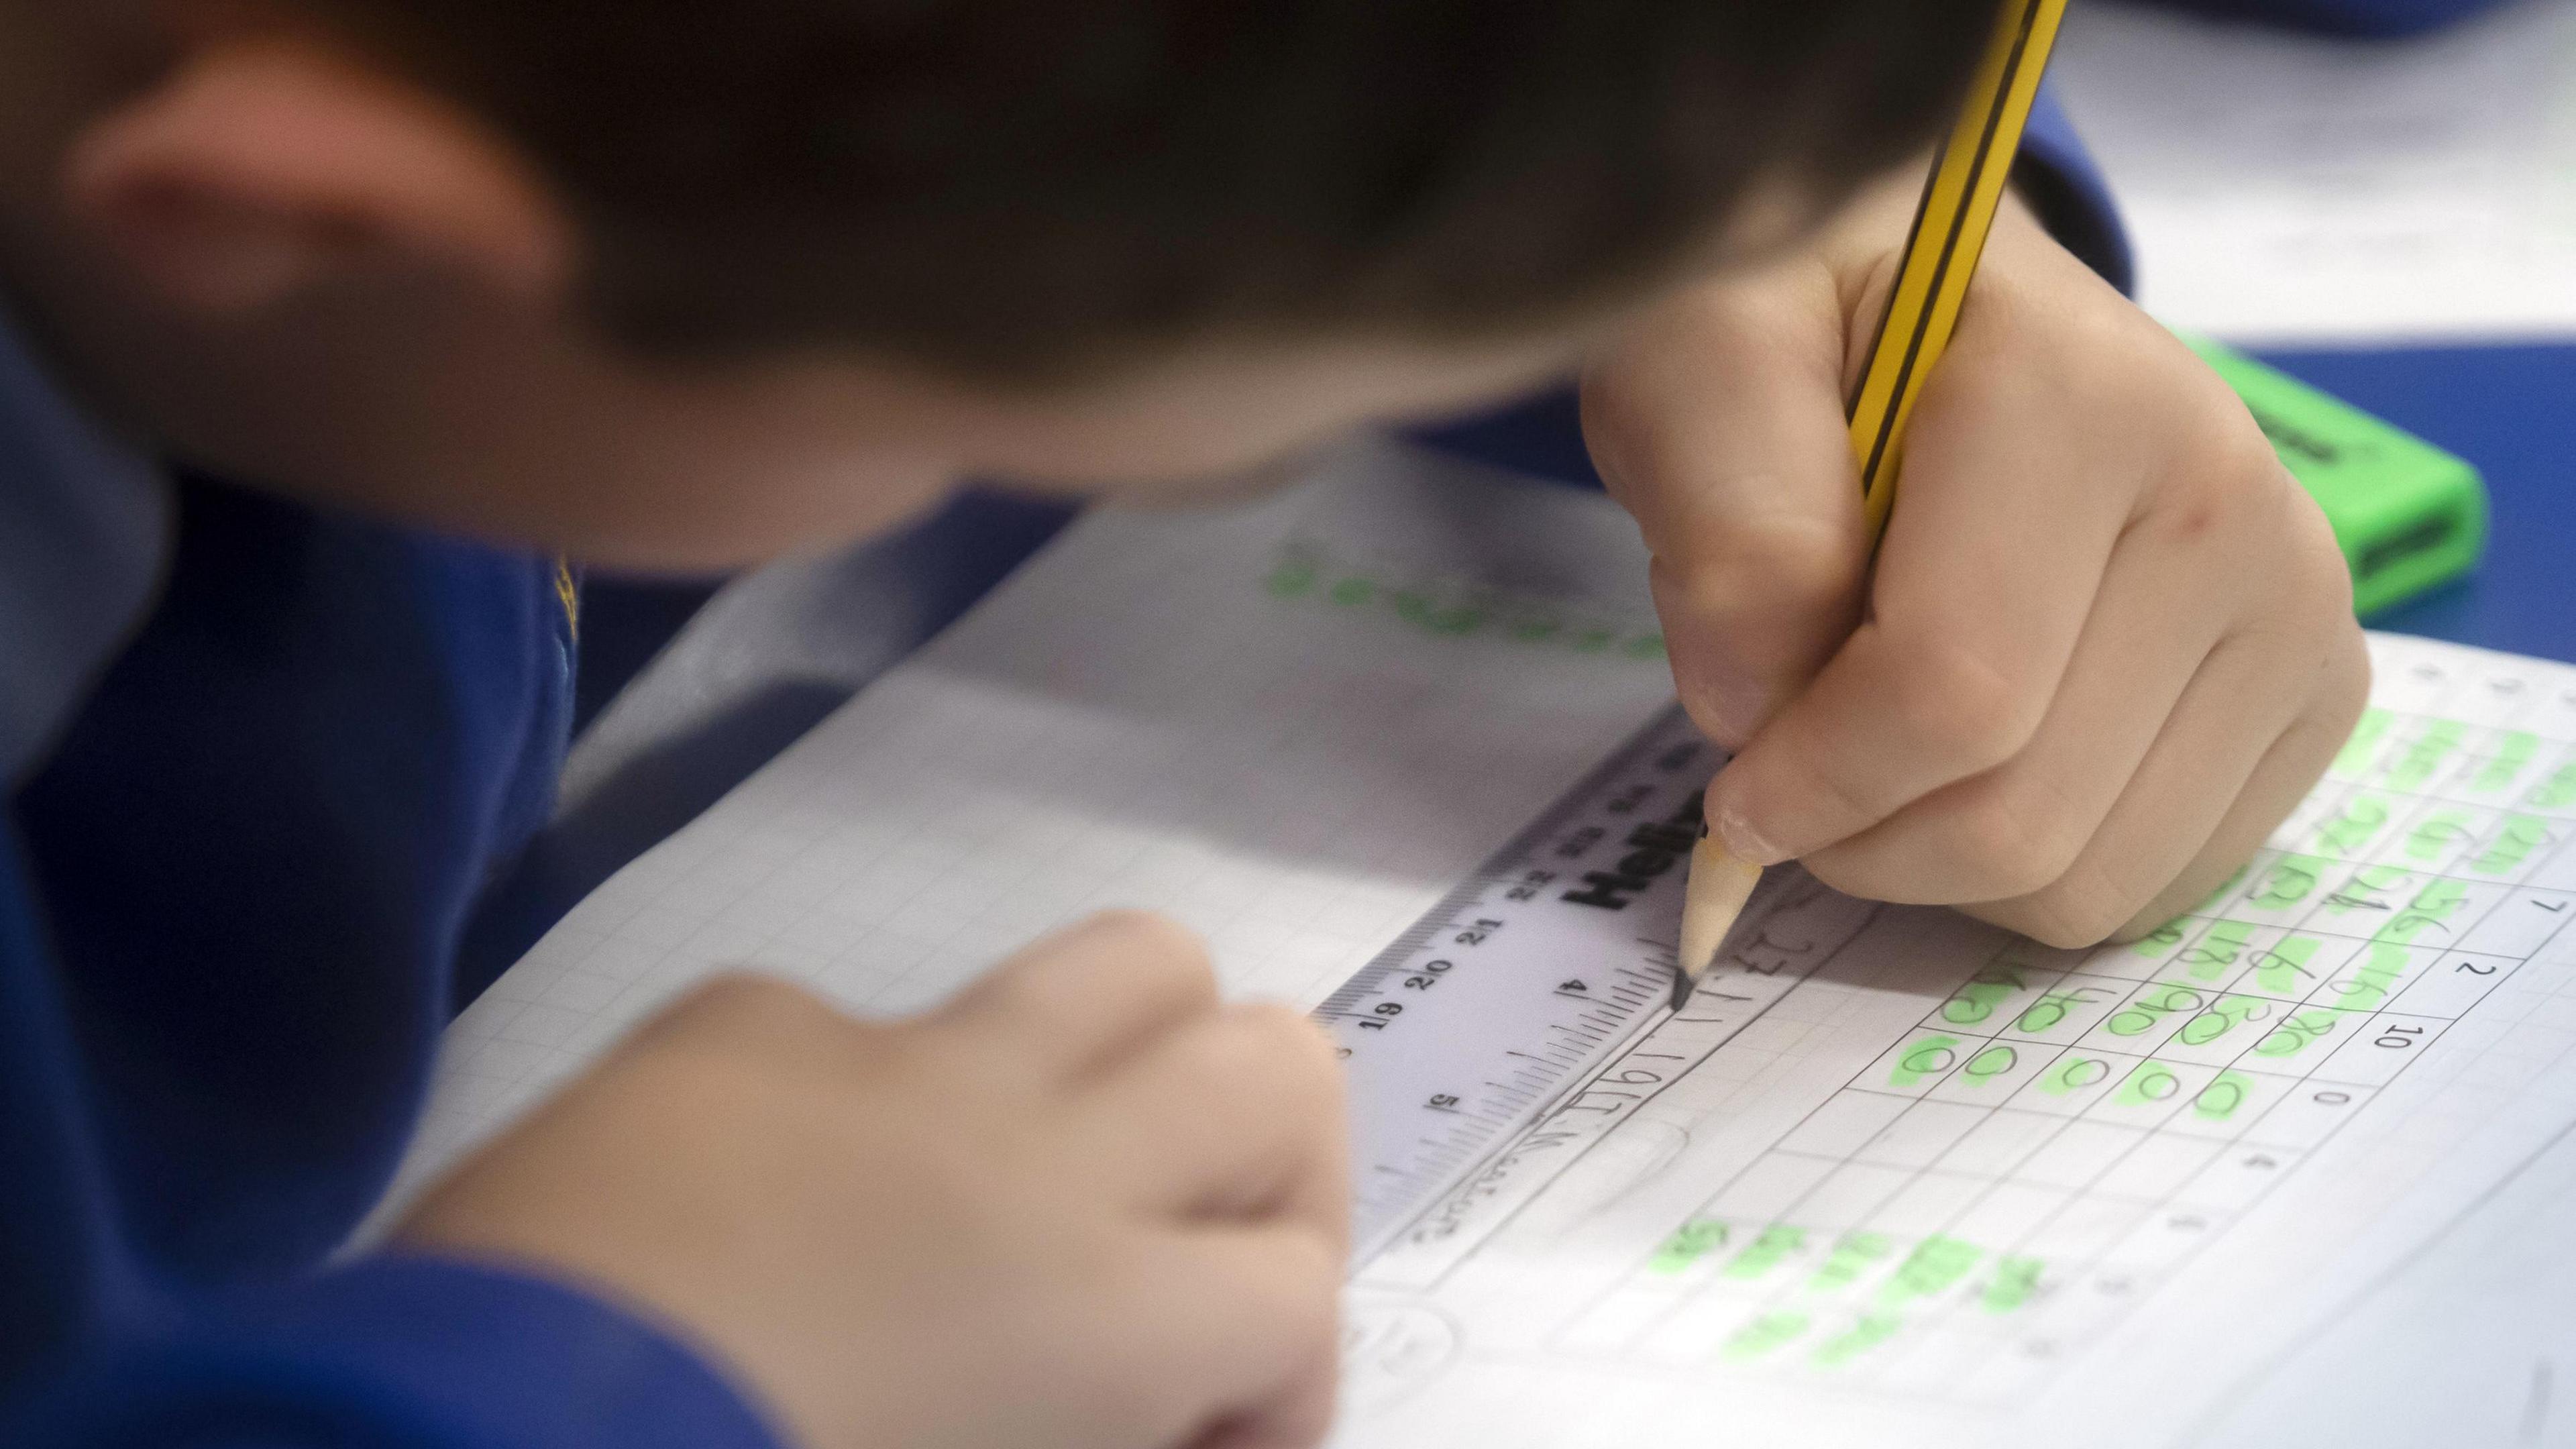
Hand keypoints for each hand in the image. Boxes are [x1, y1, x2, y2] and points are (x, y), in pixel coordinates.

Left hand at [399, 912, 1347, 1448]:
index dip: (1283, 1384)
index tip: (1199, 1448)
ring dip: (1142, 1065)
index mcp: (1105, 1313)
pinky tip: (783, 1200)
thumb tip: (1136, 1419)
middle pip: (1276, 1065)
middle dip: (1272, 1179)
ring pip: (1129, 961)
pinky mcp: (742, 1025)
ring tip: (1071, 1169)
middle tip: (1184, 1283)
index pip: (1300, 1290)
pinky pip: (859, 1022)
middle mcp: (1039, 1156)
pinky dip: (870, 1103)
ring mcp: (893, 1064)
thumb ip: (1089, 1430)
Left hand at [1582, 182, 2368, 945]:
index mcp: (2087, 396)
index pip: (1952, 690)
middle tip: (1792, 761)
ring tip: (1878, 742)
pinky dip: (2026, 873)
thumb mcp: (1702, 363)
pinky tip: (1974, 765)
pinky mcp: (2311, 690)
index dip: (1809, 782)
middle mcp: (2232, 499)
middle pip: (2024, 815)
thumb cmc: (1808, 331)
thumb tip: (1766, 707)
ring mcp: (2292, 604)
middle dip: (1861, 834)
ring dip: (1938, 861)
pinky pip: (2151, 885)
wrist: (1938, 310)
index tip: (1732, 789)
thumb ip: (1725, 522)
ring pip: (2088, 879)